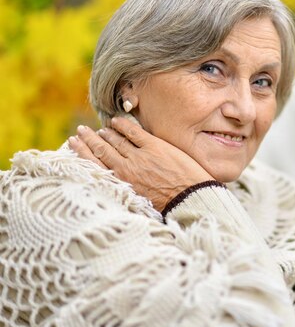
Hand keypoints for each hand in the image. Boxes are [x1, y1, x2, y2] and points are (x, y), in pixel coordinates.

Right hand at [68, 117, 212, 210]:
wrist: (189, 199)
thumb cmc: (168, 206)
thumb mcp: (139, 202)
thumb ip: (127, 190)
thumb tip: (120, 185)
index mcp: (121, 184)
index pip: (96, 164)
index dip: (82, 152)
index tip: (73, 143)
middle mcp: (125, 168)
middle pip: (102, 149)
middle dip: (89, 139)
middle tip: (80, 131)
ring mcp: (139, 156)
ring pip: (116, 140)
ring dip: (105, 133)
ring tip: (97, 129)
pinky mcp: (154, 147)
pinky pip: (134, 132)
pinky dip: (123, 125)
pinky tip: (116, 121)